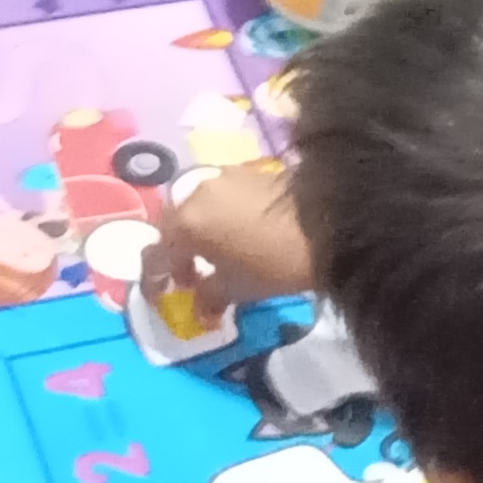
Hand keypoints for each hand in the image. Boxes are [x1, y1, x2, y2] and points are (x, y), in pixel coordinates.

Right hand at [143, 161, 314, 317]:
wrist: (329, 220)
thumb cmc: (275, 261)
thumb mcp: (238, 288)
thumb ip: (209, 298)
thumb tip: (200, 311)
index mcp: (185, 224)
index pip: (154, 255)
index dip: (153, 280)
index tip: (160, 297)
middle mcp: (196, 194)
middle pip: (172, 226)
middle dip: (175, 253)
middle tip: (189, 276)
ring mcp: (222, 178)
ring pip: (196, 208)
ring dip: (198, 233)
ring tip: (216, 255)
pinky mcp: (247, 171)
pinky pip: (219, 197)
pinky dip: (218, 217)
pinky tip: (237, 234)